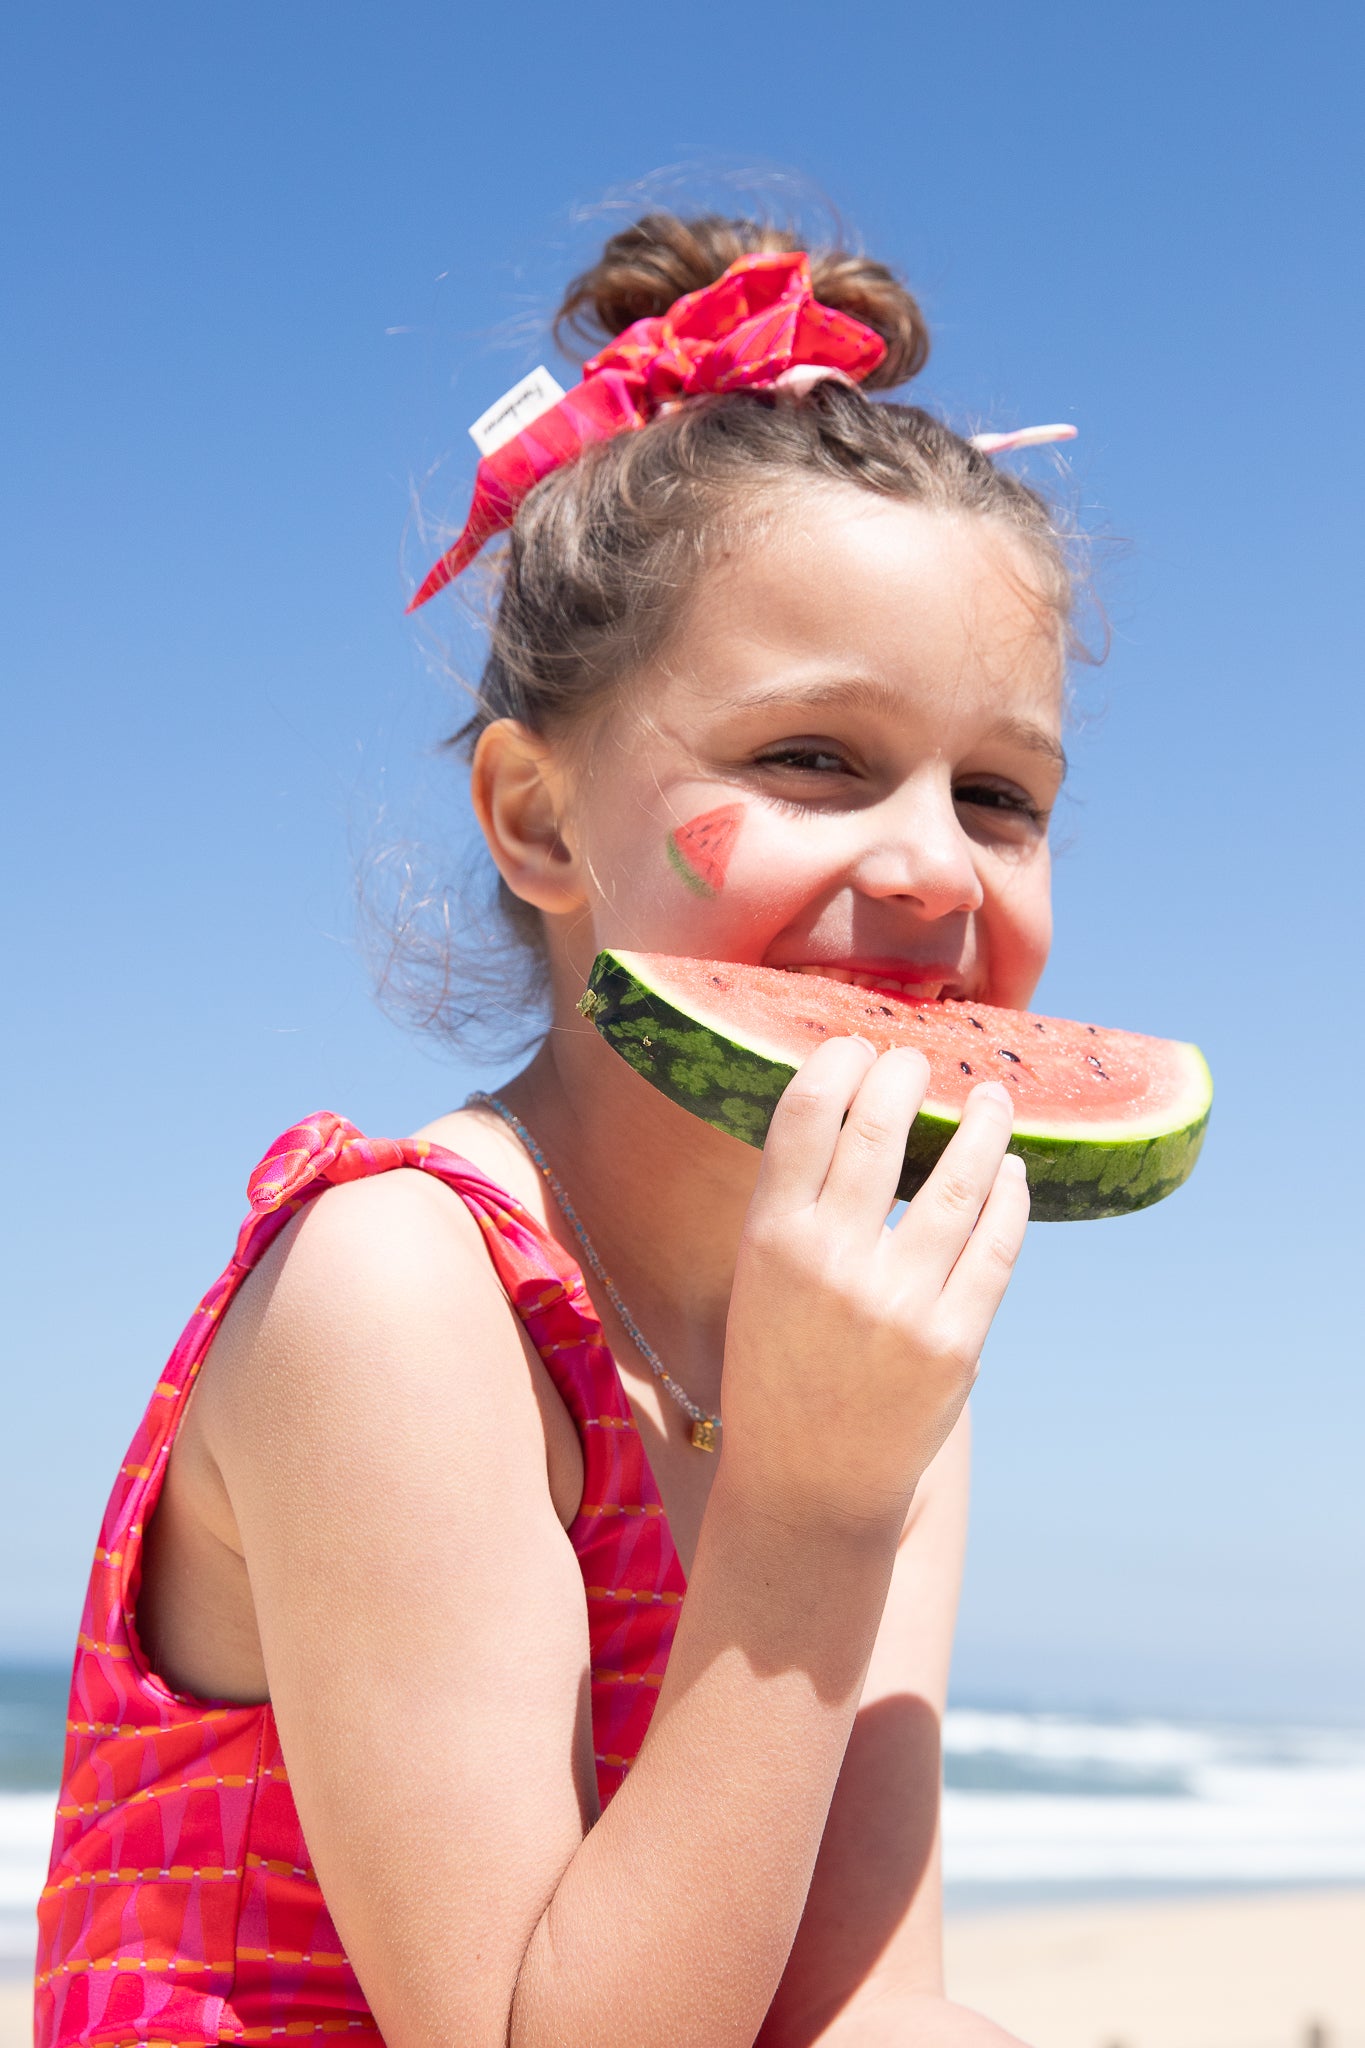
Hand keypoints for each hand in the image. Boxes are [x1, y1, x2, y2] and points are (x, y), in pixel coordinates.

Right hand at [720, 1039, 1027, 1532]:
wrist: (808, 1487)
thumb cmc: (780, 1369)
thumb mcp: (761, 1280)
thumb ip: (800, 1204)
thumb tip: (858, 1108)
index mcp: (769, 1239)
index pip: (805, 1114)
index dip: (839, 1062)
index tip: (858, 1046)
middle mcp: (830, 1262)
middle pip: (880, 1127)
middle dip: (906, 1075)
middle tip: (919, 1059)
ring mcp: (899, 1302)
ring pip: (957, 1178)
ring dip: (980, 1123)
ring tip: (990, 1095)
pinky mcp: (956, 1340)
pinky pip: (996, 1242)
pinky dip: (1009, 1193)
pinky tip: (1010, 1170)